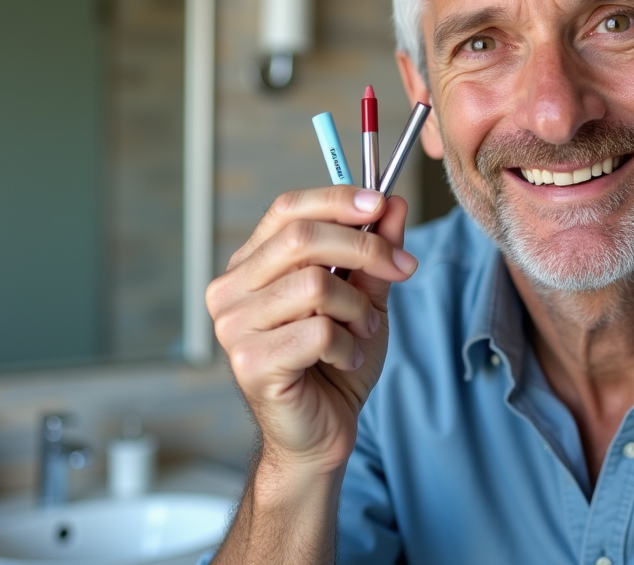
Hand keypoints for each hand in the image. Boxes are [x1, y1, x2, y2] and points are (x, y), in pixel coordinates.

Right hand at [205, 187, 415, 474]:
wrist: (321, 435)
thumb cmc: (335, 364)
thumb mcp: (364, 297)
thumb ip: (375, 252)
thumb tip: (392, 203)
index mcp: (251, 266)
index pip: (287, 209)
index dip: (336, 199)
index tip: (381, 204)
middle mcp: (231, 291)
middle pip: (301, 239)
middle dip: (364, 248)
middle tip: (402, 269)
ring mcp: (234, 327)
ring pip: (314, 285)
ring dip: (357, 309)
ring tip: (362, 331)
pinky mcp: (250, 363)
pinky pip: (318, 331)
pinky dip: (347, 344)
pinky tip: (344, 360)